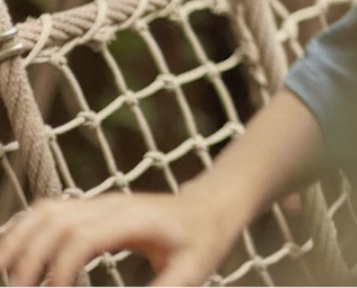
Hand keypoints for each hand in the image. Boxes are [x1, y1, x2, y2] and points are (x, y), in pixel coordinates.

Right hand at [0, 189, 235, 286]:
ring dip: (19, 243)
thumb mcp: (192, 272)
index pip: (84, 236)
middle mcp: (112, 205)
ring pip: (45, 212)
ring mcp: (99, 202)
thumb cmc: (203, 240)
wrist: (212, 206)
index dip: (61, 268)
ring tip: (9, 278)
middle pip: (56, 222)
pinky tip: (15, 261)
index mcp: (136, 219)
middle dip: (31, 260)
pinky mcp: (91, 207)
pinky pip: (47, 213)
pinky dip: (24, 233)